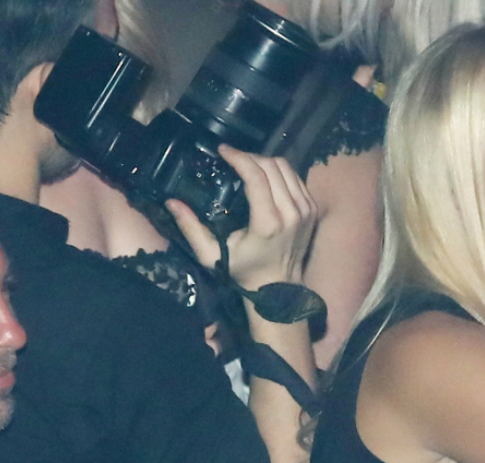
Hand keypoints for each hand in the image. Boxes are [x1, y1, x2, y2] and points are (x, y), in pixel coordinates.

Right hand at [166, 145, 317, 291]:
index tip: (223, 150)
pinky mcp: (313, 209)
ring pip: (286, 168)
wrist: (279, 289)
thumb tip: (171, 202)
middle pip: (272, 166)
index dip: (239, 157)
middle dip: (250, 156)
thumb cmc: (243, 272)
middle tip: (233, 158)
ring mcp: (306, 209)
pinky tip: (265, 177)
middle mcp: (291, 212)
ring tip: (247, 165)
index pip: (256, 176)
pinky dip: (280, 173)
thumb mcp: (212, 255)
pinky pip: (297, 178)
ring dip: (265, 162)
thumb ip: (191, 229)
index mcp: (268, 223)